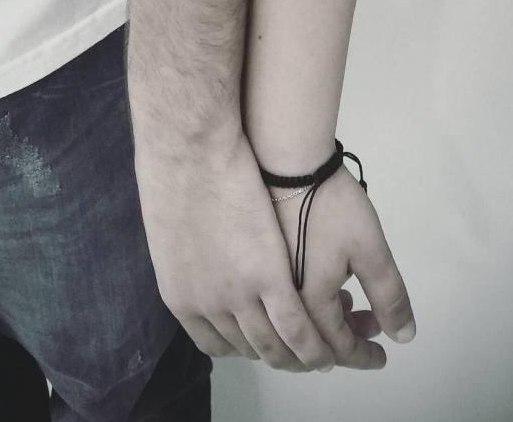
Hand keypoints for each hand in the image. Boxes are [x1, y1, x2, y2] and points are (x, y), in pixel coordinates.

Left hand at [133, 126, 341, 371]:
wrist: (192, 153)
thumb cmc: (178, 176)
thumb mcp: (172, 234)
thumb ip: (190, 261)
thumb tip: (206, 265)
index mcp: (182, 299)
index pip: (218, 344)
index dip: (247, 347)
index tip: (267, 341)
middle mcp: (208, 307)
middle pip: (252, 349)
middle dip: (284, 358)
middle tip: (308, 352)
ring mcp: (238, 295)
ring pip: (277, 346)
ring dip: (307, 357)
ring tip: (332, 351)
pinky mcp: (268, 277)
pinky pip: (298, 324)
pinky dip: (318, 339)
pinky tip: (340, 335)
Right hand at [269, 165, 415, 364]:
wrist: (286, 162)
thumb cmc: (331, 204)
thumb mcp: (370, 249)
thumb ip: (389, 295)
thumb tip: (403, 336)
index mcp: (309, 304)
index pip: (338, 348)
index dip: (364, 355)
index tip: (382, 356)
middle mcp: (280, 302)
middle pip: (312, 341)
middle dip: (347, 339)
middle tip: (373, 323)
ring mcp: (263, 283)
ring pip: (294, 323)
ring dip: (326, 323)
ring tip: (349, 303)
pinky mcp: (255, 262)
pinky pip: (279, 302)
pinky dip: (305, 304)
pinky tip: (320, 285)